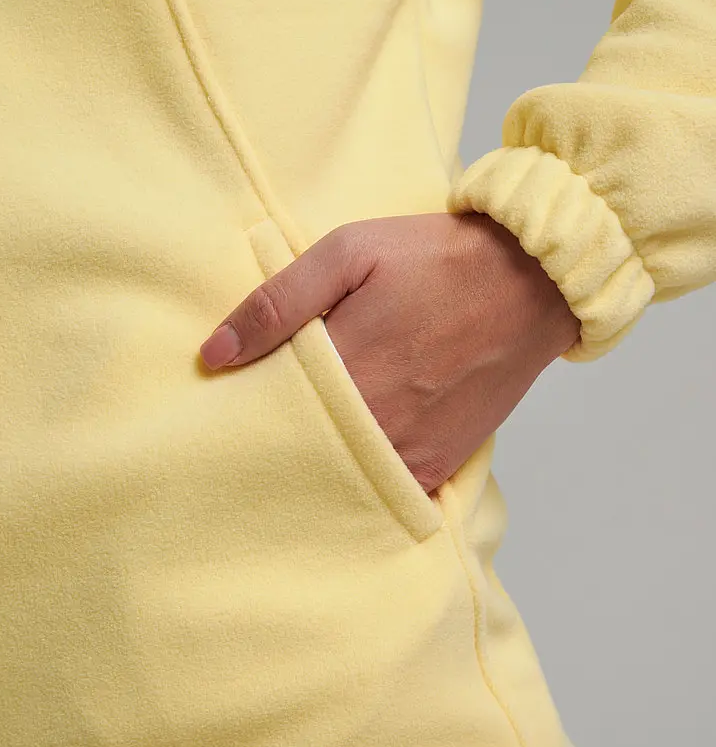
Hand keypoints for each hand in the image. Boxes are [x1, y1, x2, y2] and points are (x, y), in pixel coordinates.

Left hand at [199, 212, 580, 492]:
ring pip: (337, 481)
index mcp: (345, 368)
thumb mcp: (349, 253)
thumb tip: (213, 354)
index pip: (266, 412)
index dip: (240, 413)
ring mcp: (410, 451)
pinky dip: (357, 486)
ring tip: (289, 451)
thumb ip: (278, 302)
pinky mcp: (438, 466)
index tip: (221, 410)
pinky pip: (384, 494)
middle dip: (269, 448)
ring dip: (310, 471)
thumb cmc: (436, 258)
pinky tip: (338, 468)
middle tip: (244, 438)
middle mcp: (376, 422)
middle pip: (297, 455)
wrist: (533, 280)